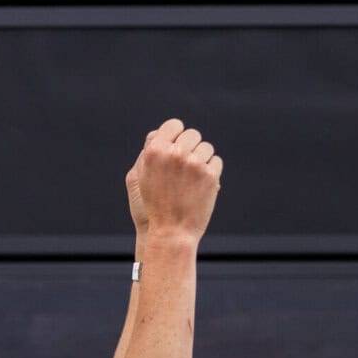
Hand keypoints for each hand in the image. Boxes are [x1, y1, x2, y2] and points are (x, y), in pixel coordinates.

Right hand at [125, 118, 222, 242]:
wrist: (170, 232)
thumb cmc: (153, 205)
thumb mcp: (140, 177)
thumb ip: (150, 152)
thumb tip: (160, 133)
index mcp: (155, 150)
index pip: (174, 125)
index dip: (177, 134)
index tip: (178, 146)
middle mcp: (175, 153)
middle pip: (192, 134)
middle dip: (191, 147)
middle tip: (186, 166)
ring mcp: (194, 164)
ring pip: (207, 147)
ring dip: (203, 159)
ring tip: (193, 178)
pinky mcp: (210, 176)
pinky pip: (216, 162)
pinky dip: (212, 172)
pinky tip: (202, 185)